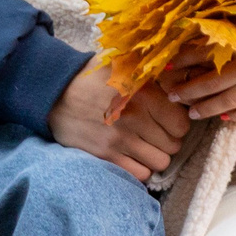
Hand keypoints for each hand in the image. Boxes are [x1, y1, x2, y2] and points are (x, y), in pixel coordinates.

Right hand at [49, 62, 191, 180]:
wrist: (54, 94)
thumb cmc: (93, 77)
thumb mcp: (124, 61)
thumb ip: (153, 67)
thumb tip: (179, 73)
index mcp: (144, 94)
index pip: (181, 124)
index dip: (177, 124)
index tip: (168, 120)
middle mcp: (135, 119)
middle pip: (173, 146)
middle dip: (168, 140)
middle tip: (157, 133)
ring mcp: (120, 140)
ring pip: (160, 163)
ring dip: (155, 155)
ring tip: (146, 146)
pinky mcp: (106, 156)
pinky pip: (140, 174)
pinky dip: (141, 167)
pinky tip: (133, 156)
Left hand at [162, 34, 235, 126]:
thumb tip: (207, 37)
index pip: (208, 53)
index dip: (185, 60)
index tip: (167, 66)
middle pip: (215, 82)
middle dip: (190, 90)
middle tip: (172, 95)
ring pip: (232, 101)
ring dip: (209, 108)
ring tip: (193, 113)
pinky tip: (226, 120)